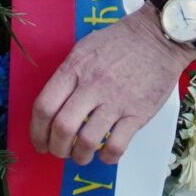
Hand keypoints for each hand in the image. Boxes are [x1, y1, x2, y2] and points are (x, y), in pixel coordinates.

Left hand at [30, 6, 192, 165]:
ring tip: (81, 155)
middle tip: (59, 151)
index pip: (44, 106)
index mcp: (76, 68)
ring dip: (79, 156)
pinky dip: (107, 157)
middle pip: (62, 128)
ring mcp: (116, 100)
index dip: (36, 131)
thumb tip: (52, 106)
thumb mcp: (85, 48)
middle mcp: (93, 85)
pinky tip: (105, 153)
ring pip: (87, 141)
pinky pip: (116, 146)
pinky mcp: (138, 113)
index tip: (40, 141)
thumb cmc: (121, 42)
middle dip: (56, 148)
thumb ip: (68, 75)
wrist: (159, 37)